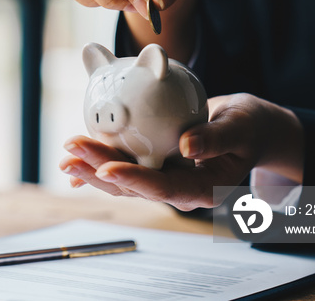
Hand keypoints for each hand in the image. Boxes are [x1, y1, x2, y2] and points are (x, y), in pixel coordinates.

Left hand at [59, 94, 303, 210]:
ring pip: (123, 179)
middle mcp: (178, 189)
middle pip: (134, 185)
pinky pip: (124, 167)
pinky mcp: (154, 167)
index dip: (134, 179)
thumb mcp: (241, 127)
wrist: (246, 128)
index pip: (164, 187)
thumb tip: (186, 147)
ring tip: (66, 153)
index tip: (107, 167)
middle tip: (72, 150)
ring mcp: (164, 179)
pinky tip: (73, 166)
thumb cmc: (248, 126)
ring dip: (92, 166)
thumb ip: (217, 137)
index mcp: (202, 189)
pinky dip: (98, 165)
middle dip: (99, 169)